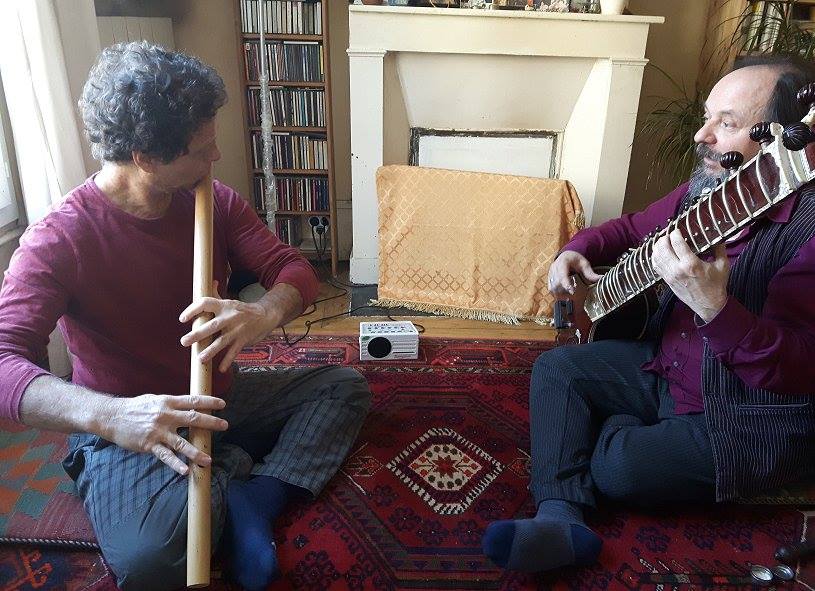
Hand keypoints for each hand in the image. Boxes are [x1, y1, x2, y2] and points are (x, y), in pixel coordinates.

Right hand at [104, 394, 227, 474]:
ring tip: (208, 460)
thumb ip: (172, 404)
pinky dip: (175, 464)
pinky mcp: (149, 444)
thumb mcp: (155, 400)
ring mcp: (158, 431)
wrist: (111, 417)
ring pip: (181, 442)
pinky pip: (165, 456)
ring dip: (196, 452)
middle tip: (225, 425)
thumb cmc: (135, 408)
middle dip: (211, 422)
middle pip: (192, 419)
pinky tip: (185, 471)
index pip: (192, 400)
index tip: (222, 403)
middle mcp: (165, 415)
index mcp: (167, 402)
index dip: (209, 401)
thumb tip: (190, 405)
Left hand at [179, 290, 279, 372]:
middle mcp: (229, 317)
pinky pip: (234, 352)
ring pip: (222, 341)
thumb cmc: (242, 310)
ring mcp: (237, 330)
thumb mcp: (230, 301)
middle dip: (197, 334)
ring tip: (200, 358)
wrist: (266, 316)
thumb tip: (210, 281)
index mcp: (224, 306)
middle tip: (184, 341)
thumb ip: (216, 294)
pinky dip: (228, 361)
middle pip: (212, 325)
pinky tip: (221, 369)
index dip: (193, 309)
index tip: (182, 319)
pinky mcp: (244, 340)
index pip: (206, 303)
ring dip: (211, 350)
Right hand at [548, 250, 602, 295]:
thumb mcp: (585, 264)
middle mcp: (554, 267)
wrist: (566, 255)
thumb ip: (590, 273)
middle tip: (572, 294)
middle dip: (564, 290)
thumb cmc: (575, 259)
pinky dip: (556, 293)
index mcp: (563, 262)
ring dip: (559, 293)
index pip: (562, 274)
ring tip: (568, 295)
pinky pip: (550, 288)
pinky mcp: (549, 277)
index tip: (572, 291)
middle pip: (556, 282)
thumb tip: (601, 279)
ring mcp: (550, 273)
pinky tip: (562, 294)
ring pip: (552, 286)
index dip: (566, 284)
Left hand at [651, 229, 728, 321]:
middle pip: (662, 248)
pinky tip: (659, 252)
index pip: (677, 243)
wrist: (708, 305)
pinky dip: (655, 257)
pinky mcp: (667, 280)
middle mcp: (677, 269)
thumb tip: (717, 236)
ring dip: (658, 246)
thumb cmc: (716, 285)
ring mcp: (670, 275)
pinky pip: (656, 266)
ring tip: (663, 240)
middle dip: (664, 237)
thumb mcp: (722, 265)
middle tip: (668, 233)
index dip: (675, 233)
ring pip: (656, 256)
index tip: (678, 229)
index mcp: (691, 264)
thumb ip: (719, 248)